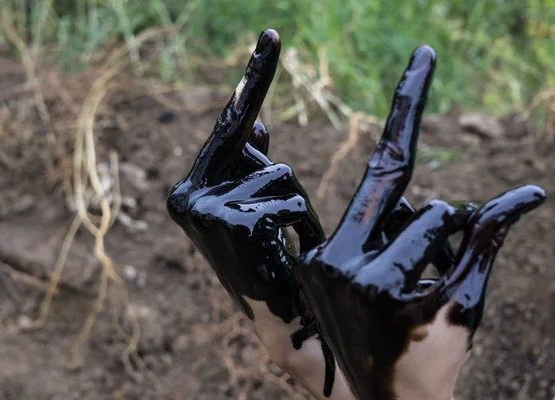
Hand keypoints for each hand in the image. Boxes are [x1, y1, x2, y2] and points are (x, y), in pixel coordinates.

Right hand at [167, 29, 348, 398]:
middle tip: (279, 213)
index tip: (275, 33)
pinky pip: (289, 199)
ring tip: (282, 245)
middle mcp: (185, 196)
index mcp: (190, 189)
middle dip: (273, 175)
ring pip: (280, 174)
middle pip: (254, 148)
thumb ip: (250, 164)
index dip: (254, 77)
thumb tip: (256, 122)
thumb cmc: (268, 260)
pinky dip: (299, 223)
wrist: (277, 319)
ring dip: (293, 205)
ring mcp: (205, 211)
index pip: (229, 123)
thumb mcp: (256, 208)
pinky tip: (287, 254)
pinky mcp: (234, 225)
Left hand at [294, 45, 546, 399]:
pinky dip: (394, 229)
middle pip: (387, 182)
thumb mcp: (469, 301)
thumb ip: (489, 243)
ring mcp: (317, 265)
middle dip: (405, 121)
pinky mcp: (309, 264)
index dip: (417, 113)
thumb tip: (531, 191)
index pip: (426, 201)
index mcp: (379, 279)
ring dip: (416, 223)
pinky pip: (361, 221)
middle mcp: (336, 265)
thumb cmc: (436, 356)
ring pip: (383, 206)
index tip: (422, 57)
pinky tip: (399, 271)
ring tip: (418, 278)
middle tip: (424, 59)